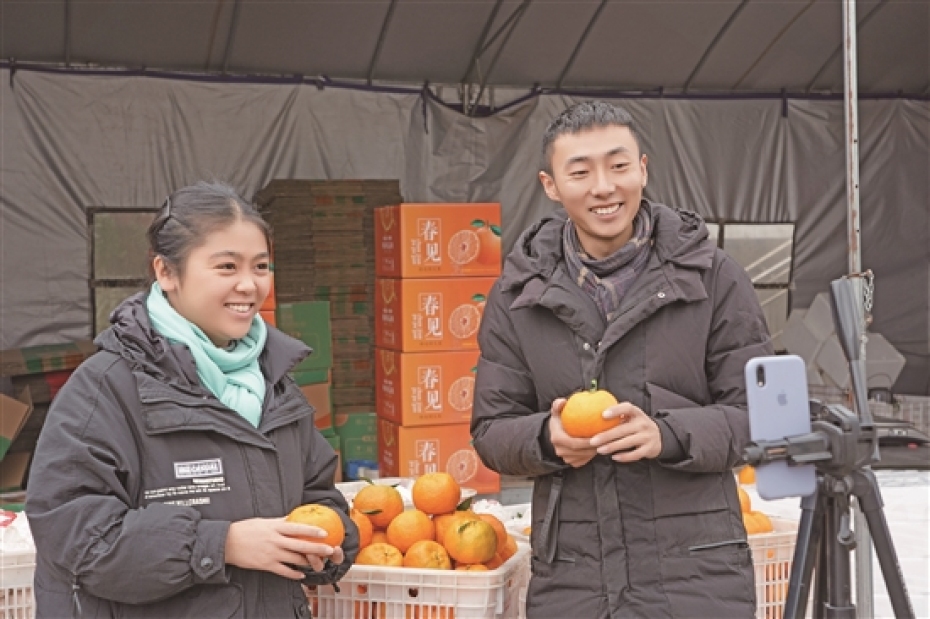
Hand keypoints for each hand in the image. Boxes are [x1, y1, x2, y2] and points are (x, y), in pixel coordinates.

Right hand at [225, 517, 343, 579]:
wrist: (228, 542)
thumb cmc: (246, 529)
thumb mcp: (264, 521)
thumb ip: (279, 521)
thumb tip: (292, 517)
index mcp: (275, 527)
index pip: (298, 528)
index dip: (312, 530)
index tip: (324, 532)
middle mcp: (275, 540)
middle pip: (300, 545)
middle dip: (316, 548)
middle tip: (329, 550)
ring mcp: (271, 553)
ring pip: (294, 559)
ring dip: (308, 562)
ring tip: (318, 563)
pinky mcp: (266, 564)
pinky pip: (283, 571)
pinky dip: (294, 574)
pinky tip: (301, 575)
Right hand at [548, 397, 598, 467]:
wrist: (555, 433)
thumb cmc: (559, 420)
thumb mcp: (557, 411)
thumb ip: (559, 404)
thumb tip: (563, 401)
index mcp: (556, 438)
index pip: (573, 443)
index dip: (586, 442)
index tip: (598, 436)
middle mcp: (559, 450)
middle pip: (579, 452)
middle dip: (593, 448)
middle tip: (605, 441)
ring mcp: (565, 458)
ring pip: (583, 458)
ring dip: (594, 452)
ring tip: (605, 444)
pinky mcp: (571, 462)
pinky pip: (583, 461)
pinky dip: (591, 456)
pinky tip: (600, 449)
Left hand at [589, 403, 661, 462]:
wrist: (659, 436)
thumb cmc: (637, 425)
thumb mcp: (631, 416)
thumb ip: (618, 416)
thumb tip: (593, 414)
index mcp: (637, 413)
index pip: (627, 408)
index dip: (615, 410)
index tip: (603, 415)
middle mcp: (643, 423)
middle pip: (623, 429)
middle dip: (606, 436)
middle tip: (593, 440)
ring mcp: (646, 436)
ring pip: (627, 442)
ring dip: (612, 447)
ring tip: (599, 450)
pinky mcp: (649, 449)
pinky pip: (635, 454)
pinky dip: (624, 457)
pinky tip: (614, 457)